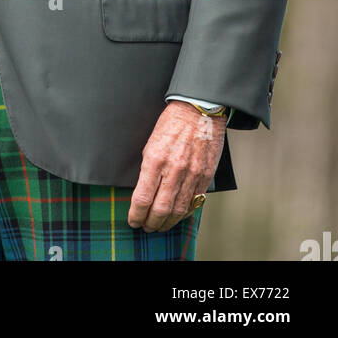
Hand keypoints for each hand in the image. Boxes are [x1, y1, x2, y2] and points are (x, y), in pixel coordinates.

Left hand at [127, 100, 225, 231]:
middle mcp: (174, 170)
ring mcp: (192, 174)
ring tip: (160, 226)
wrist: (198, 110)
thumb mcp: (150, 142)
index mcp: (155, 159)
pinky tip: (177, 215)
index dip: (136, 214)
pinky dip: (184, 213)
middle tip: (145, 227)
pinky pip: (195, 202)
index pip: (142, 198)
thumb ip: (148, 168)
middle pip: (160, 209)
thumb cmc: (171, 123)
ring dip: (167, 222)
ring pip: (178, 210)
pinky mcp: (205, 176)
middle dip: (150, 223)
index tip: (132, 220)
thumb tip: (143, 191)